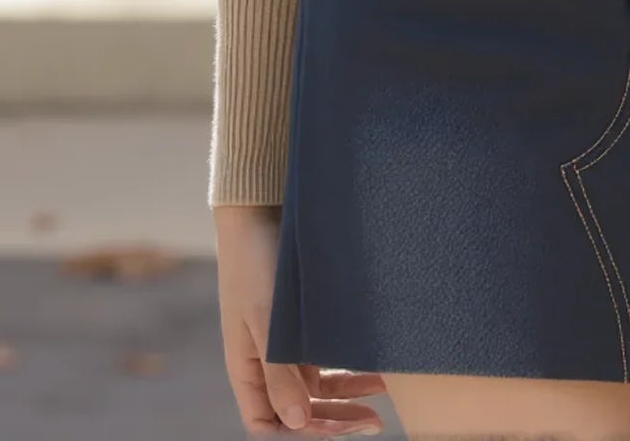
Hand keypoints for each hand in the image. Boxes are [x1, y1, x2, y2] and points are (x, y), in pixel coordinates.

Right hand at [213, 204, 386, 433]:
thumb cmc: (256, 265)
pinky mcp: (302, 324)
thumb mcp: (266, 321)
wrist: (260, 211)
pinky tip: (375, 368)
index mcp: (246, 370)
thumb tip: (297, 423)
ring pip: (317, 386)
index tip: (337, 429)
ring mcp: (285, 344)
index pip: (268, 422)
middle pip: (298, 409)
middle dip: (333, 420)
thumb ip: (279, 373)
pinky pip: (326, 358)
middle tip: (373, 422)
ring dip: (347, 395)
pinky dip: (349, 367)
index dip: (299, 432)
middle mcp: (265, 363)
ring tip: (383, 395)